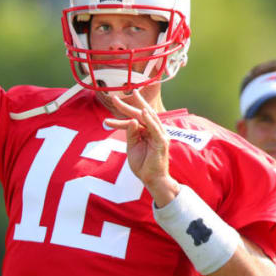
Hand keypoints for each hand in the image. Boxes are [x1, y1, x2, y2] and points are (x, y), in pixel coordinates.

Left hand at [104, 90, 179, 205]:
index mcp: (146, 131)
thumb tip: (131, 120)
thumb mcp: (132, 147)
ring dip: (140, 106)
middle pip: (142, 114)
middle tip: (116, 98)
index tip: (114, 102)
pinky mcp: (161, 142)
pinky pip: (155, 129)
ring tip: (134, 95)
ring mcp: (159, 135)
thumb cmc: (143, 165)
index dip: (124, 111)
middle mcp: (154, 131)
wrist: (152, 180)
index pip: (134, 118)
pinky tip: (144, 112)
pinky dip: (150, 120)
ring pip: (149, 117)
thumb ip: (131, 134)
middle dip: (129, 105)